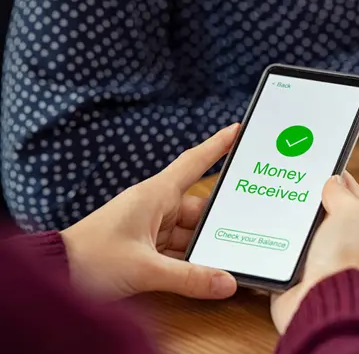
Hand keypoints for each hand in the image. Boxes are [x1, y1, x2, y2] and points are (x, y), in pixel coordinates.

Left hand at [61, 124, 240, 300]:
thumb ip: (189, 278)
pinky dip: (191, 260)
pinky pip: (178, 249)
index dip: (216, 146)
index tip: (237, 131)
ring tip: (231, 258)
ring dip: (205, 247)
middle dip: (220, 222)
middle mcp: (154, 207)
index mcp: (154, 195)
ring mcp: (149, 227)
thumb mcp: (145, 269)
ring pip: (190, 232)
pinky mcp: (145, 247)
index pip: (193, 163)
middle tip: (250, 228)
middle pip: (199, 209)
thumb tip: (227, 282)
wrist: (54, 275)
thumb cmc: (90, 260)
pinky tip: (208, 273)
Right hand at [270, 172, 358, 333]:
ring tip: (273, 198)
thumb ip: (344, 194)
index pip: (352, 196)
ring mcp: (320, 262)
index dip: (337, 178)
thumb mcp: (356, 214)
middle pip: (323, 213)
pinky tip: (263, 228)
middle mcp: (345, 248)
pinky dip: (273, 242)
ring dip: (289, 220)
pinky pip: (281, 252)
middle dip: (308, 198)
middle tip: (291, 178)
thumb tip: (334, 181)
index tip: (320, 163)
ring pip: (301, 231)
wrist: (321, 304)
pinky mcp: (296, 275)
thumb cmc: (346, 264)